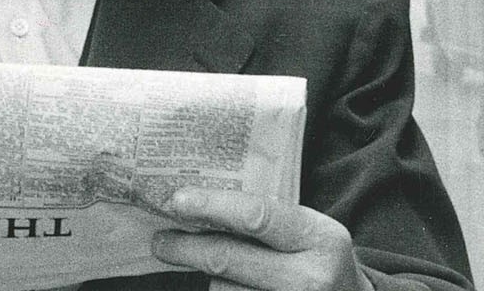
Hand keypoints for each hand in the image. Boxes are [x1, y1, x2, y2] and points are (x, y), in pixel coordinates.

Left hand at [151, 188, 370, 290]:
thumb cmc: (322, 261)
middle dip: (187, 248)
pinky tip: (226, 284)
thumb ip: (271, 220)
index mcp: (320, 239)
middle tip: (161, 240)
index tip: (178, 201)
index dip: (211, 207)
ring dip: (210, 277)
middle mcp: (307, 278)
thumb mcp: (312, 232)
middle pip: (228, 259)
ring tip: (212, 265)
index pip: (257, 216)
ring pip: (223, 289)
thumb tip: (205, 206)